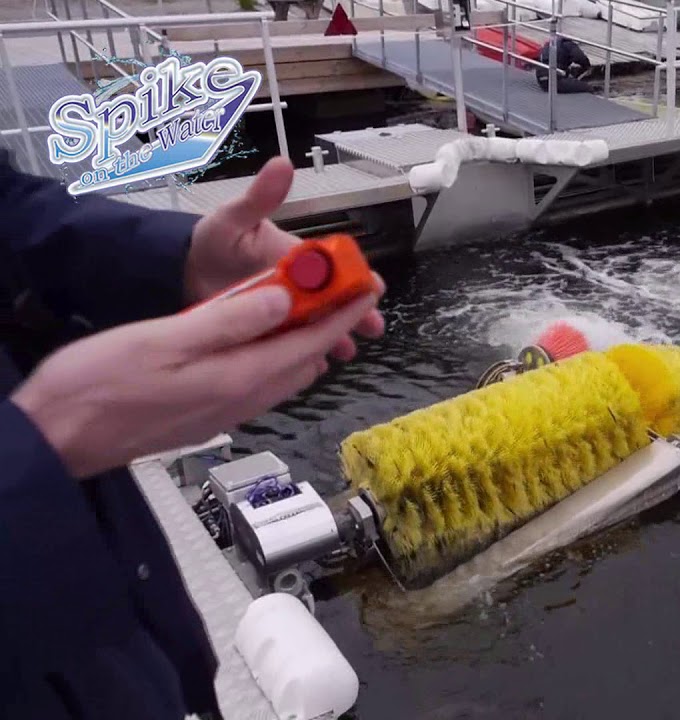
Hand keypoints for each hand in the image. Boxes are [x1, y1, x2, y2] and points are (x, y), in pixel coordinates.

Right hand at [10, 284, 380, 478]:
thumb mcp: (165, 341)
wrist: (58, 438)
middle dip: (330, 323)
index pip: (312, 341)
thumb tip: (284, 302)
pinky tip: (261, 340)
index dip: (344, 312)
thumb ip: (229, 321)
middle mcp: (243, 400)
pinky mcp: (207, 415)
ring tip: (308, 305)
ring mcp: (226, 412)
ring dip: (303, 340)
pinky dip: (275, 357)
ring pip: (284, 373)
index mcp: (239, 377)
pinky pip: (260, 383)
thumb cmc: (98, 387)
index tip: (369, 287)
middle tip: (341, 288)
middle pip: (305, 358)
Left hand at [184, 156, 384, 360]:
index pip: (338, 267)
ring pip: (320, 325)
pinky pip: (294, 344)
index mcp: (299, 258)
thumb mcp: (234, 218)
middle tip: (373, 327)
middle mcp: (299, 286)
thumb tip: (282, 163)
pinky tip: (314, 366)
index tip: (374, 287)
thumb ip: (260, 197)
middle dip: (359, 313)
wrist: (181, 271)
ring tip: (347, 352)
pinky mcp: (269, 331)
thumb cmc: (212, 241)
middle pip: (338, 300)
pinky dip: (307, 354)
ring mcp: (286, 311)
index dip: (359, 277)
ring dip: (337, 337)